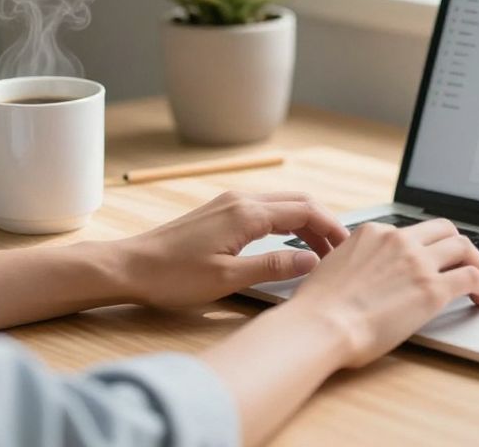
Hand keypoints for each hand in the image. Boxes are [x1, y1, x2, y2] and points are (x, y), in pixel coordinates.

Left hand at [117, 190, 348, 309]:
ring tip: (319, 251)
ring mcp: (229, 202)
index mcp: (247, 213)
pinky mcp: (220, 211)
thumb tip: (313, 261)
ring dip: (305, 222)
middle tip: (340, 251)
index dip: (332, 228)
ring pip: (282, 203)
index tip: (348, 248)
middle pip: (298, 201)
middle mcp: (241, 199)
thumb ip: (274, 268)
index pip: (306, 210)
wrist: (129, 266)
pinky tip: (288, 244)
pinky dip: (286, 222)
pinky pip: (265, 209)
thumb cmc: (173, 276)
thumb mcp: (228, 278)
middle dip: (324, 222)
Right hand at [281, 218, 478, 366]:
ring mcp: (418, 262)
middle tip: (463, 262)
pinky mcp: (433, 289)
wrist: (321, 326)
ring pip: (464, 246)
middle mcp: (398, 240)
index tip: (429, 260)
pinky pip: (472, 278)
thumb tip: (363, 275)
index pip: (410, 232)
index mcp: (373, 233)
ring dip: (476, 261)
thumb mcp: (333, 268)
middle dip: (456, 244)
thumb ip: (355, 262)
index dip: (424, 247)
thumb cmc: (319, 309)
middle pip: (443, 228)